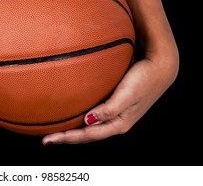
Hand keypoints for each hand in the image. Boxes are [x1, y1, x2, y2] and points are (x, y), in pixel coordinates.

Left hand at [42, 49, 178, 144]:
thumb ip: (109, 109)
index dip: (67, 139)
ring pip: (89, 128)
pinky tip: (73, 115)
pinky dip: (81, 119)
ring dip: (73, 131)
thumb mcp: (127, 95)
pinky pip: (94, 116)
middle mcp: (115, 122)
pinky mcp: (114, 105)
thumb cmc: (144, 79)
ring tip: (56, 130)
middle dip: (66, 138)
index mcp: (118, 124)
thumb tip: (88, 121)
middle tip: (47, 138)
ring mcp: (115, 115)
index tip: (48, 140)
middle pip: (86, 135)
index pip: (87, 135)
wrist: (160, 67)